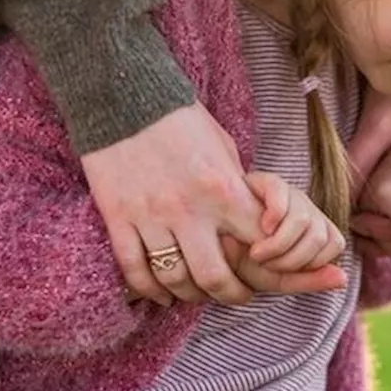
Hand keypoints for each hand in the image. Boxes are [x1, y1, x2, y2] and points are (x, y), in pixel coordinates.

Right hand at [82, 102, 264, 306]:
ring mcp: (151, 216)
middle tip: (233, 295)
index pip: (260, 246)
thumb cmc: (181, 119)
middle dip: (230, 295)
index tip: (267, 272)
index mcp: (224, 189)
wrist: (124, 95)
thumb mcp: (224, 149)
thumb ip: (238, 188)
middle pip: (216, 278)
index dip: (271, 269)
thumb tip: (256, 220)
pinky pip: (135, 269)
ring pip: (175, 280)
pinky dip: (150, 290)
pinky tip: (161, 294)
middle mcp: (190, 209)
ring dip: (190, 295)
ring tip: (197, 293)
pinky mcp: (118, 217)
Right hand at [245, 172, 346, 271]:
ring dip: (279, 244)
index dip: (313, 264)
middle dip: (293, 261)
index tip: (285, 272)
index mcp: (314, 229)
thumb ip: (308, 280)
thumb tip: (343, 277)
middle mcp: (305, 208)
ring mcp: (287, 193)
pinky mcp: (266, 181)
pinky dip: (274, 215)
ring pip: (303, 219)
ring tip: (255, 253)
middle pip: (321, 235)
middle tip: (266, 265)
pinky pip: (282, 194)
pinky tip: (259, 228)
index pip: (335, 243)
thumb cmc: (244, 262)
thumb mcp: (276, 278)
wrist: (212, 245)